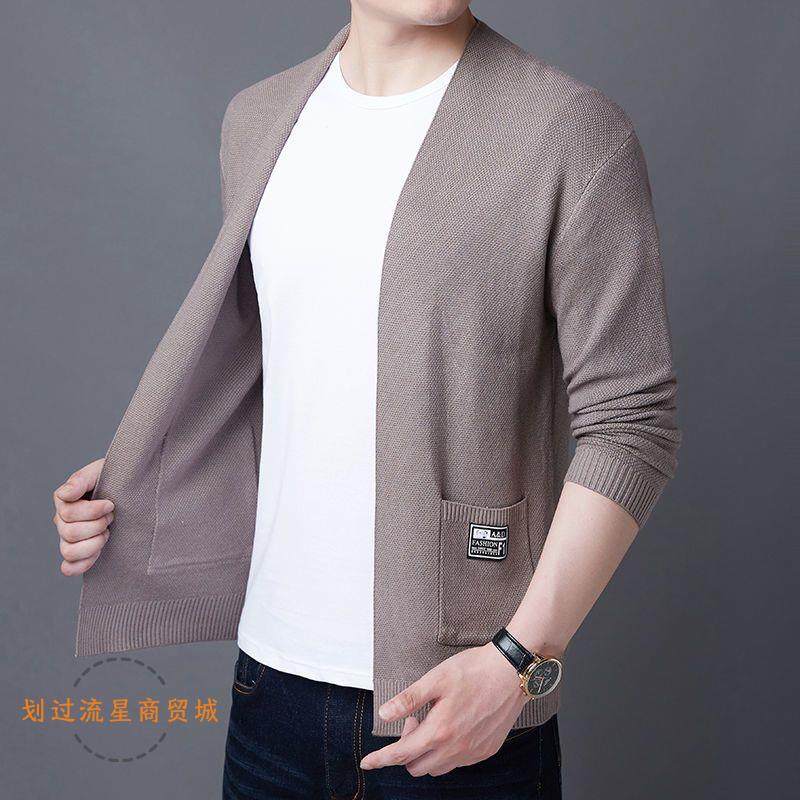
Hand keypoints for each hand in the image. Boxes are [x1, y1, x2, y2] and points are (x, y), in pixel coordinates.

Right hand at [53, 458, 112, 575]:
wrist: (133, 490)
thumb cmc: (116, 479)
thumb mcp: (100, 471)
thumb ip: (80, 480)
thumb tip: (65, 494)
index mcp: (65, 500)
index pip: (68, 513)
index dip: (93, 511)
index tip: (111, 504)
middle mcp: (63, 520)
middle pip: (70, 533)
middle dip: (98, 525)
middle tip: (112, 516)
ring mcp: (70, 538)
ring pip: (69, 551)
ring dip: (93, 543)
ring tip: (107, 532)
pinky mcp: (81, 553)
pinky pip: (70, 567)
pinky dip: (82, 564)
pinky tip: (99, 552)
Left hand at [360, 643, 527, 776]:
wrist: (511, 671)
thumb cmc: (473, 671)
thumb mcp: (435, 679)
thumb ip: (408, 700)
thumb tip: (384, 714)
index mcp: (439, 731)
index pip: (401, 753)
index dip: (381, 759)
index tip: (367, 762)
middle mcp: (456, 748)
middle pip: (417, 767)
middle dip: (407, 750)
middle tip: (413, 721)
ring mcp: (473, 752)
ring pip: (438, 768)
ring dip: (427, 753)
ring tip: (433, 722)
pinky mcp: (487, 750)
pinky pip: (459, 762)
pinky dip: (447, 752)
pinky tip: (452, 727)